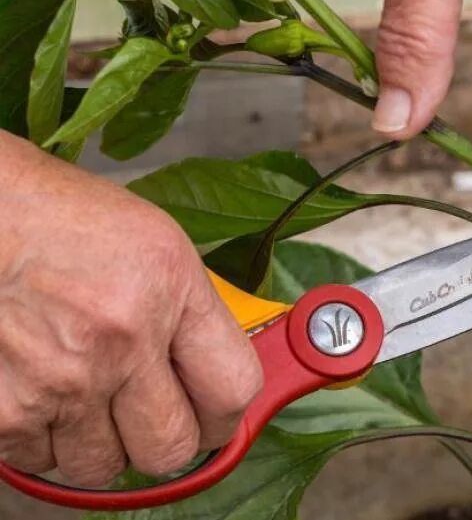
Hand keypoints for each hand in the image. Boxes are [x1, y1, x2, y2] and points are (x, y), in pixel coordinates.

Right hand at [0, 132, 261, 486]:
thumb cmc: (62, 221)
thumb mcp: (156, 247)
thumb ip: (190, 315)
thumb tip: (213, 375)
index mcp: (171, 291)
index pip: (233, 392)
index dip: (224, 415)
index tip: (211, 416)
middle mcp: (121, 340)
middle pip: (172, 449)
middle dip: (162, 439)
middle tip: (146, 415)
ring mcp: (61, 380)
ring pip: (102, 465)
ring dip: (96, 441)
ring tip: (84, 394)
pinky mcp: (3, 409)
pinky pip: (38, 459)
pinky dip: (40, 436)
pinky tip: (39, 390)